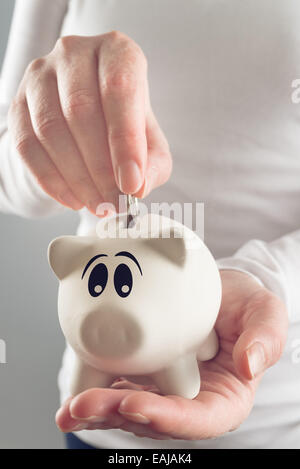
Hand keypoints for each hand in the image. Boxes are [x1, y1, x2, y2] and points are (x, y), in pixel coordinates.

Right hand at [8, 32, 171, 213]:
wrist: (88, 118)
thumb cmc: (124, 125)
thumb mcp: (150, 142)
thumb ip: (153, 163)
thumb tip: (138, 186)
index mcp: (116, 52)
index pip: (119, 89)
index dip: (125, 142)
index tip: (131, 183)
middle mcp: (75, 53)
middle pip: (80, 111)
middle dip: (99, 168)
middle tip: (114, 201)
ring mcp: (41, 76)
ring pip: (50, 129)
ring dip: (76, 178)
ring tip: (97, 205)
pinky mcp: (18, 103)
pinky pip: (27, 145)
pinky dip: (51, 180)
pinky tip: (73, 199)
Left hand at [56, 270, 287, 439]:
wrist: (217, 290)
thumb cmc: (244, 305)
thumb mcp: (265, 312)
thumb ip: (266, 338)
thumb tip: (249, 365)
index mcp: (222, 398)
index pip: (197, 419)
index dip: (166, 418)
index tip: (135, 404)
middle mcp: (189, 400)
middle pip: (153, 418)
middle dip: (118, 415)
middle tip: (85, 406)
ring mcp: (162, 388)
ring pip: (129, 408)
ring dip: (99, 410)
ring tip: (72, 407)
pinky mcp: (142, 372)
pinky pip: (118, 386)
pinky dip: (95, 391)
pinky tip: (72, 398)